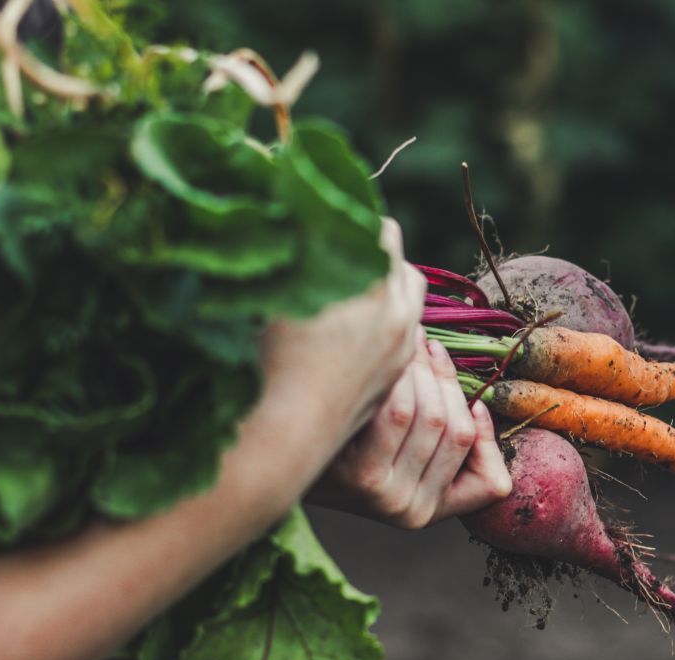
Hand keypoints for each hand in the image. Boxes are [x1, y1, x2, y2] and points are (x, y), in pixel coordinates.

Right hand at [257, 217, 426, 456]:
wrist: (282, 436)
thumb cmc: (265, 364)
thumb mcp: (274, 295)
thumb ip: (293, 249)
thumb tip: (289, 207)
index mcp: (375, 292)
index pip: (383, 231)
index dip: (355, 219)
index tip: (328, 218)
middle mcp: (398, 320)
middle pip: (402, 266)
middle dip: (375, 255)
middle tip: (338, 252)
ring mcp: (400, 354)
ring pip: (408, 305)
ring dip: (386, 290)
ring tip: (347, 290)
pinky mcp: (391, 380)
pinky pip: (404, 337)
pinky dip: (385, 323)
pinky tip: (348, 327)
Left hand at [308, 334, 512, 528]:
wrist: (272, 457)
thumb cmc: (337, 447)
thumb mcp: (393, 460)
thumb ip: (432, 440)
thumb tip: (466, 394)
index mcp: (428, 514)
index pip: (492, 483)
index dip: (487, 437)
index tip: (475, 403)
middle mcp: (412, 511)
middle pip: (455, 430)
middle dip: (444, 380)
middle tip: (425, 346)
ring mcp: (387, 497)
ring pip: (432, 416)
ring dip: (422, 371)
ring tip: (405, 346)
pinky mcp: (361, 476)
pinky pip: (400, 412)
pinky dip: (401, 379)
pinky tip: (390, 363)